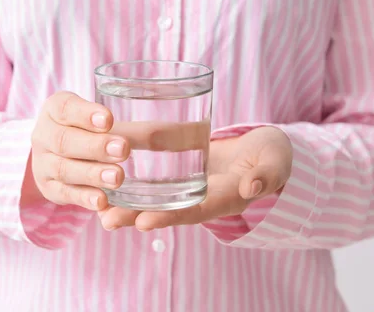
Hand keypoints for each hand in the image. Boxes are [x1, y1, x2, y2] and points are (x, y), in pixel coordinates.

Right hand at [21, 92, 129, 210]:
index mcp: (55, 109)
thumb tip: (166, 133)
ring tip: (118, 177)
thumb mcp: (100, 118)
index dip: (85, 114)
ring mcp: (43, 164)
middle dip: (94, 146)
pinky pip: (66, 195)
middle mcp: (43, 135)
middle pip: (64, 140)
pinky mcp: (50, 189)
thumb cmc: (89, 129)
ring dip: (91, 174)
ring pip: (64, 169)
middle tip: (123, 149)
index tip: (110, 119)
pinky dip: (84, 198)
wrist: (58, 151)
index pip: (66, 108)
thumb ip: (123, 125)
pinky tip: (103, 202)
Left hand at [97, 126, 292, 230]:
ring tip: (98, 209)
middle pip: (168, 210)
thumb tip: (252, 188)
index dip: (171, 216)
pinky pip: (158, 179)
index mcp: (227, 198)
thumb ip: (267, 175)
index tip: (143, 221)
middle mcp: (204, 197)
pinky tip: (108, 178)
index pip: (196, 210)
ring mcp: (192, 187)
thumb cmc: (272, 156)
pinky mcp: (183, 172)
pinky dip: (134, 181)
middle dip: (137, 216)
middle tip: (107, 221)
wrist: (263, 151)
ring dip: (128, 203)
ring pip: (157, 197)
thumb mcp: (275, 162)